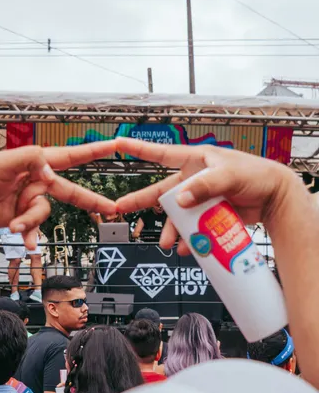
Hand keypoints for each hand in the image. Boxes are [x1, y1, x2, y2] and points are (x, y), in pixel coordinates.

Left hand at [0, 143, 116, 249]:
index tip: (114, 146)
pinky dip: (29, 233)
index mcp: (38, 162)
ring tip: (14, 224)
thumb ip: (32, 160)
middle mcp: (38, 181)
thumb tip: (52, 174)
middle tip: (112, 207)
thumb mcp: (5, 161)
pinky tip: (22, 239)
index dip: (94, 151)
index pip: (71, 155)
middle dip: (91, 200)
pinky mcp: (24, 217)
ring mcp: (31, 200)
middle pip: (71, 191)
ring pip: (44, 214)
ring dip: (30, 220)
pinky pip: (34, 227)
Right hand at [115, 139, 299, 253]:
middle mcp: (194, 179)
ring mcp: (201, 198)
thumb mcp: (228, 175)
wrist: (274, 197)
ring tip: (170, 245)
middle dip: (142, 202)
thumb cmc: (255, 175)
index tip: (119, 144)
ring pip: (178, 215)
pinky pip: (194, 227)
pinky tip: (190, 248)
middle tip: (121, 209)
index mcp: (195, 161)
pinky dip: (191, 238)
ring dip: (172, 230)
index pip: (162, 154)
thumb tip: (180, 200)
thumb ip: (204, 186)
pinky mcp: (210, 214)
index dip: (139, 150)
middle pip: (163, 192)